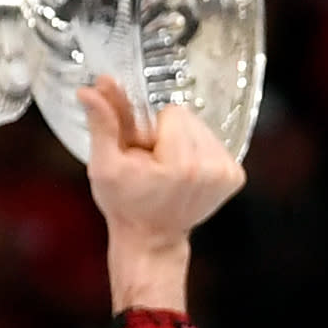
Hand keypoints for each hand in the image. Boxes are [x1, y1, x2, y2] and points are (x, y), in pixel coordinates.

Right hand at [79, 77, 242, 315]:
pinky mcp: (235, 177)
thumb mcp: (104, 165)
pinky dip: (198, 154)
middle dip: (167, 134)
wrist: (150, 239)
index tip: (144, 154)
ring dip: (182, 142)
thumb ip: (102, 123)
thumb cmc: (125, 205)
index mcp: (182, 164)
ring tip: (168, 170)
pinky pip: (214, 143)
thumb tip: (92, 89)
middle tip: (154, 163)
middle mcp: (212, 168)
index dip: (151, 130)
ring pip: (201, 128)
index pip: (171, 112)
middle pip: (188, 118)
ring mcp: (227, 174)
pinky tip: (185, 175)